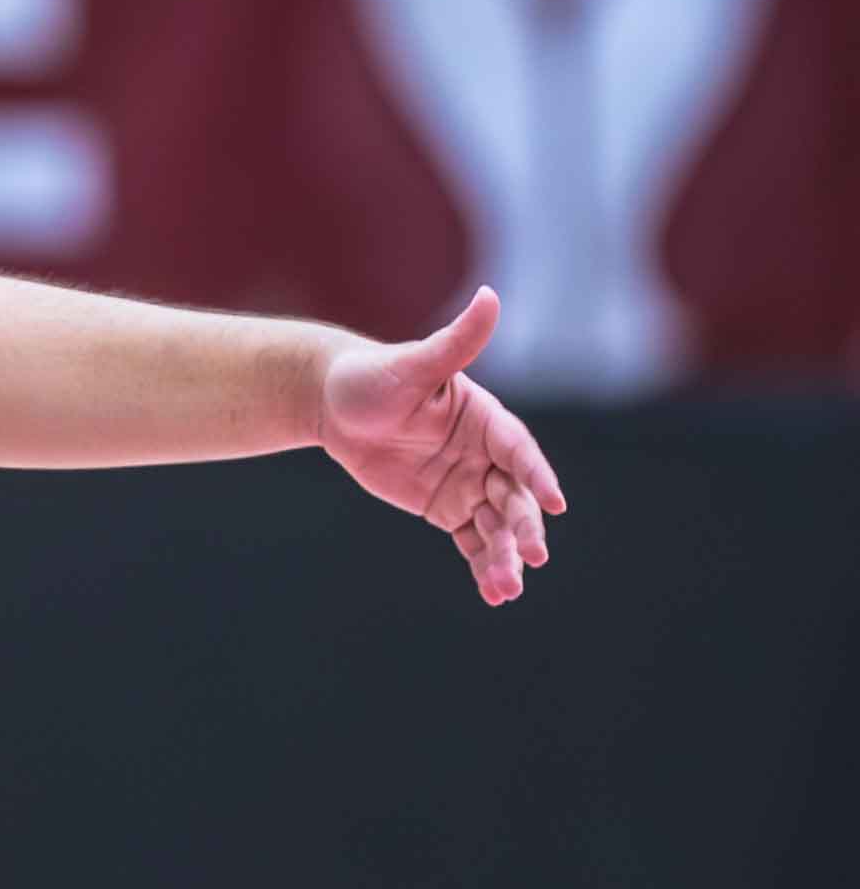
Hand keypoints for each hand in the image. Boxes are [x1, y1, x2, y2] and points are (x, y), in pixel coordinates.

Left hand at [317, 289, 566, 610]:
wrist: (334, 406)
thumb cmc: (373, 376)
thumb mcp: (413, 363)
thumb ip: (456, 340)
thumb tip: (491, 296)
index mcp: (485, 417)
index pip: (518, 449)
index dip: (536, 475)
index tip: (554, 503)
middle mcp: (484, 452)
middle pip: (511, 494)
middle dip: (522, 525)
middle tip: (533, 556)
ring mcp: (468, 483)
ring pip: (494, 523)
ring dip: (504, 555)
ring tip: (508, 589)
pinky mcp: (447, 508)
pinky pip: (471, 539)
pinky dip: (483, 564)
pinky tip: (494, 592)